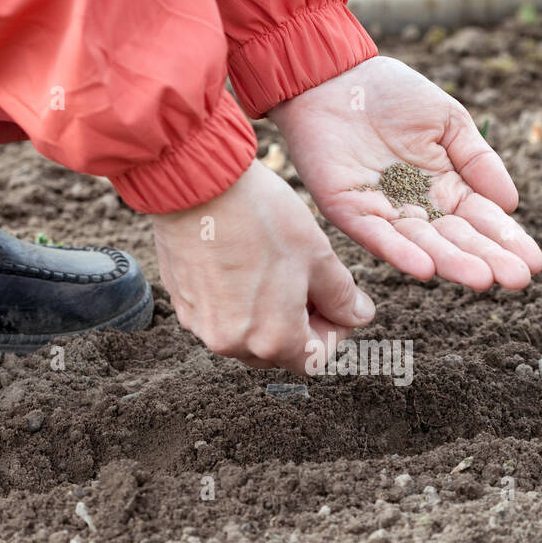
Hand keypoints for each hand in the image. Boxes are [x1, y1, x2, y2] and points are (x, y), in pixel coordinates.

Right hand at [152, 159, 374, 371]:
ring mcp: (202, 326)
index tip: (340, 304)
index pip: (315, 359)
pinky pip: (219, 317)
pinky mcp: (183, 304)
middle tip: (311, 286)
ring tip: (277, 273)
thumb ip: (343, 297)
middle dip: (302, 326)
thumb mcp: (318, 256)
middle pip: (279, 352)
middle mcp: (233, 343)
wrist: (198, 183)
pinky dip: (238, 303)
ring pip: (248, 336)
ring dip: (270, 316)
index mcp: (273, 339)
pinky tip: (244, 266)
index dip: (335, 333)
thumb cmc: (262, 218)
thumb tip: (358, 316)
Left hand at [271, 56, 541, 290]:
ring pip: (423, 245)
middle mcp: (419, 208)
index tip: (534, 262)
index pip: (483, 220)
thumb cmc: (392, 94)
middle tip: (517, 280)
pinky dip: (401, 254)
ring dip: (452, 263)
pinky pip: (378, 238)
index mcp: (447, 187)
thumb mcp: (449, 121)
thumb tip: (511, 204)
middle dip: (488, 259)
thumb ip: (478, 160)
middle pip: (458, 239)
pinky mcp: (350, 212)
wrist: (333, 76)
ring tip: (482, 279)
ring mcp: (385, 213)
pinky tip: (425, 269)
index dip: (508, 240)